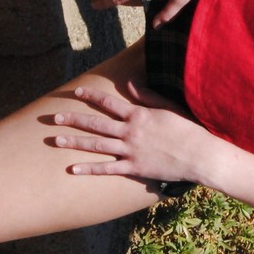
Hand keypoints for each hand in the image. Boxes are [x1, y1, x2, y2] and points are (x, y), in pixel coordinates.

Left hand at [52, 84, 219, 185]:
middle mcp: (130, 131)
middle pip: (96, 123)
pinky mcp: (134, 168)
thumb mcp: (168, 107)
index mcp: (138, 114)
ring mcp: (130, 150)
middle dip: (73, 119)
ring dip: (74, 142)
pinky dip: (89, 169)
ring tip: (55, 140)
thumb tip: (130, 84)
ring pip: (96, 145)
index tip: (77, 91)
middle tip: (54, 117)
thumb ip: (147, 96)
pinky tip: (72, 169)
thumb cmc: (187, 128)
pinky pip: (107, 169)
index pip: (109, 102)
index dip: (91, 96)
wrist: (198, 154)